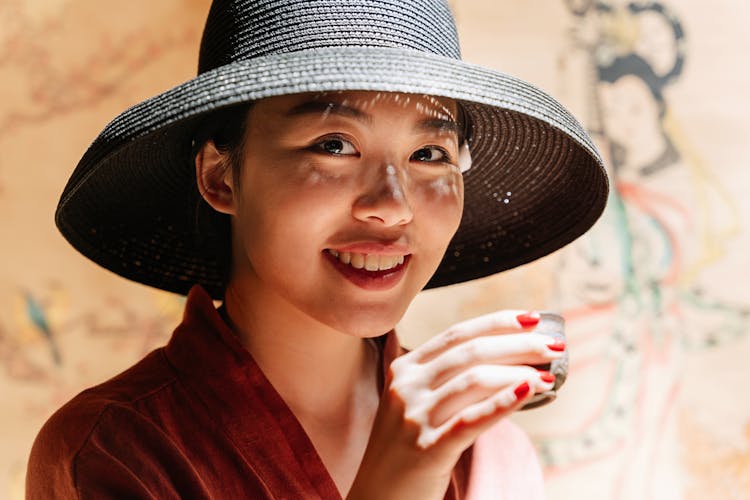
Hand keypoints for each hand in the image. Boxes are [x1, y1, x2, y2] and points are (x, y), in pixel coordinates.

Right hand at [346, 310, 563, 499]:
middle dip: (519, 345)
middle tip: (555, 347)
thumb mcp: (403, 402)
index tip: (533, 319)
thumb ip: (425, 372)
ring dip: (519, 372)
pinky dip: (503, 402)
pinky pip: (470, 420)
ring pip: (475, 380)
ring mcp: (414, 417)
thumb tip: (458, 347)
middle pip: (471, 352)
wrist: (376, 497)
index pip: (458, 333)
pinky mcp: (426, 450)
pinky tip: (529, 390)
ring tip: (549, 377)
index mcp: (404, 369)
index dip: (498, 322)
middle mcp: (406, 386)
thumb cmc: (400, 449)